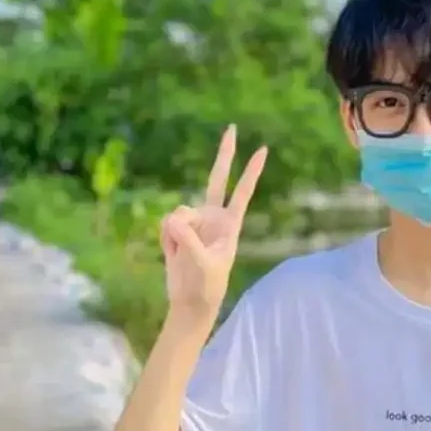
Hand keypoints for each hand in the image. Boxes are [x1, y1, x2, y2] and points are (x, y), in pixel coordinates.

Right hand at [160, 125, 266, 315]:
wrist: (190, 302)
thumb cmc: (206, 285)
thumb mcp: (202, 263)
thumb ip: (188, 238)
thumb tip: (171, 217)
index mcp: (229, 224)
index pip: (242, 192)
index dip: (251, 172)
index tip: (264, 150)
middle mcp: (212, 217)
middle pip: (217, 178)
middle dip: (224, 154)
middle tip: (233, 128)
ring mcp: (194, 222)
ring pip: (179, 211)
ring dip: (177, 232)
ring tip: (183, 253)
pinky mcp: (176, 230)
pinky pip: (166, 223)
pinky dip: (166, 238)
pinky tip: (173, 252)